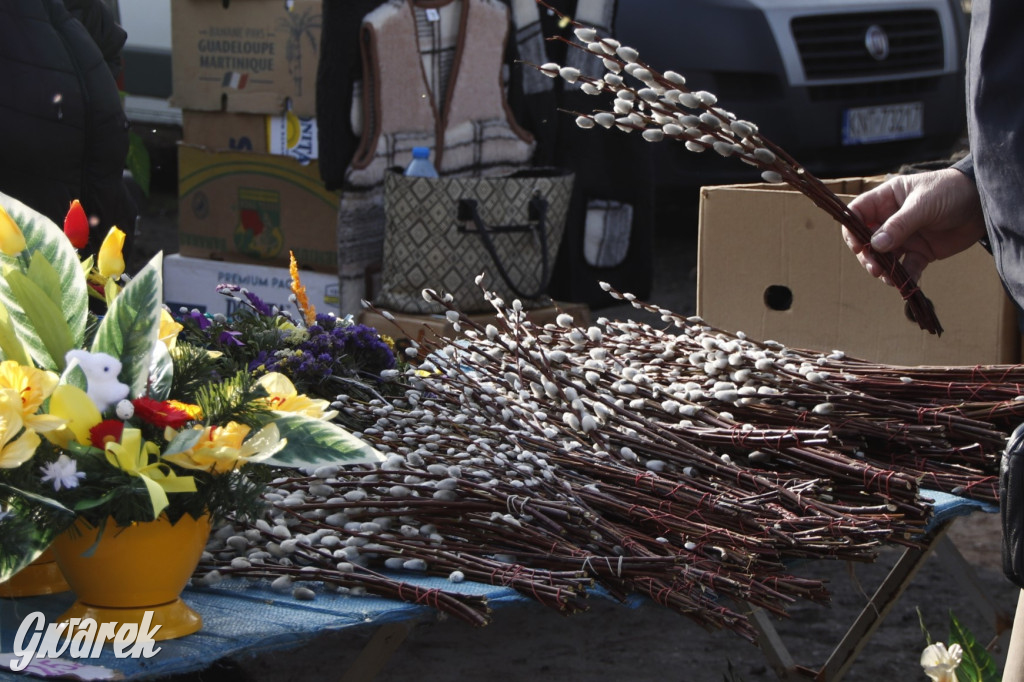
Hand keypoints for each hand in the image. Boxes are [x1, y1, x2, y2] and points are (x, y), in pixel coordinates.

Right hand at [844, 168, 985, 284]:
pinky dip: (905, 277)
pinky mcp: (921, 251)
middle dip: (868, 256)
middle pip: (867, 240)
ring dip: (883, 269)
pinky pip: (907, 267)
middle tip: (875, 268)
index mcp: (886, 200)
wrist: (983, 204)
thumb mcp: (923, 204)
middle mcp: (891, 219)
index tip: (857, 245)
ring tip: (889, 278)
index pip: (857, 213)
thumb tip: (875, 245)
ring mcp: (905, 237)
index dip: (852, 229)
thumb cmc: (950, 191)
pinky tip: (907, 283)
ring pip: (884, 257)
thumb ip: (899, 225)